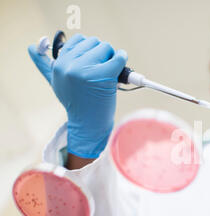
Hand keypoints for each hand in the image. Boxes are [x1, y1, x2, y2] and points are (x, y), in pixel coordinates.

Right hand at [28, 34, 127, 157]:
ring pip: (106, 47)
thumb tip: (31, 47)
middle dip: (101, 54)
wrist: (88, 124)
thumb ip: (44, 64)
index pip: (78, 40)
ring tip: (106, 74)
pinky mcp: (103, 76)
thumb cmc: (75, 102)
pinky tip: (120, 68)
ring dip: (111, 57)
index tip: (92, 63)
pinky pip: (119, 57)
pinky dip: (122, 59)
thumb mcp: (55, 82)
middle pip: (94, 42)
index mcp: (59, 65)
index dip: (89, 50)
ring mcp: (86, 71)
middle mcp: (70, 66)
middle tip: (100, 71)